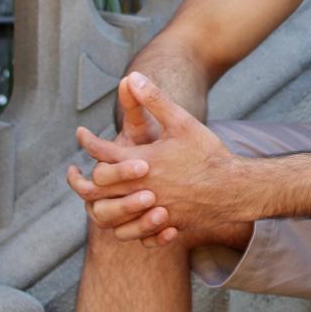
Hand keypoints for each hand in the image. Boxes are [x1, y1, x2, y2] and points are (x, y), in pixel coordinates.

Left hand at [68, 72, 245, 247]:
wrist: (234, 188)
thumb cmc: (208, 153)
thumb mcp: (181, 122)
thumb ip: (155, 100)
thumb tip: (133, 77)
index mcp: (142, 162)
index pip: (102, 152)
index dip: (87, 141)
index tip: (81, 133)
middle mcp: (141, 189)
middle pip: (97, 188)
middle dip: (83, 179)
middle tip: (75, 173)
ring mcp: (151, 211)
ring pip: (110, 217)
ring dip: (99, 207)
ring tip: (96, 199)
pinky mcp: (165, 225)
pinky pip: (136, 235)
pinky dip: (126, 227)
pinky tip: (127, 219)